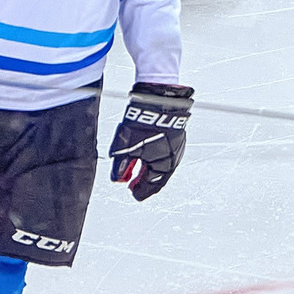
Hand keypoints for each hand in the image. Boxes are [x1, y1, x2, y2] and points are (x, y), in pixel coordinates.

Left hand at [108, 82, 192, 199]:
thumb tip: (117, 178)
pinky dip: (153, 157)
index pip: (150, 188)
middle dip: (142, 180)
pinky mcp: (176, 136)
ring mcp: (176, 148)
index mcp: (162, 167)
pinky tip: (144, 153)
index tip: (131, 192)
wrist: (159, 101)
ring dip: (147, 168)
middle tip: (132, 182)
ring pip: (160, 165)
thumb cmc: (143, 126)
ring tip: (135, 167)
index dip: (138, 192)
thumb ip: (120, 167)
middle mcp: (173, 160)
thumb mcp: (124, 149)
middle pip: (156, 177)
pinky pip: (164, 153)